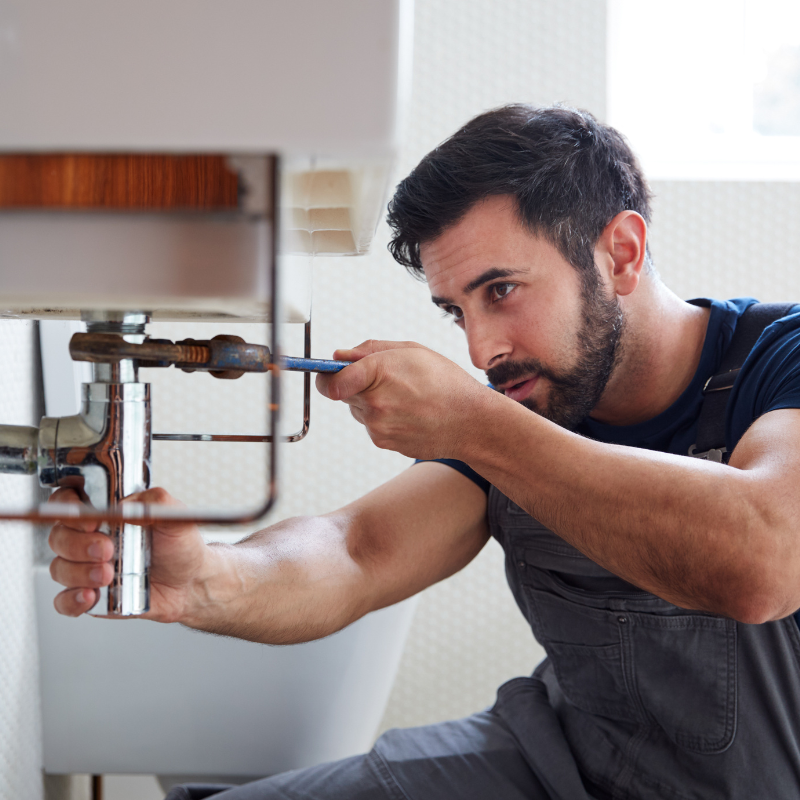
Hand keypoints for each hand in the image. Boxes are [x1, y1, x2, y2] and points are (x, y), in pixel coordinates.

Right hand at [47, 486, 212, 621]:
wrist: (190, 583)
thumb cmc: (180, 546)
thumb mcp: (175, 516)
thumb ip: (156, 501)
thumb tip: (126, 505)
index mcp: (105, 513)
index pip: (68, 501)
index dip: (68, 507)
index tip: (89, 520)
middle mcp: (90, 538)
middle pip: (58, 537)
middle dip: (78, 545)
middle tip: (107, 550)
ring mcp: (87, 568)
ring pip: (59, 568)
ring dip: (79, 573)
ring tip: (109, 574)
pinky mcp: (90, 595)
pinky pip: (64, 601)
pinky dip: (72, 600)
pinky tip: (92, 596)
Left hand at [315, 340, 491, 459]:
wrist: (471, 422)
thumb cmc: (447, 384)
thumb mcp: (412, 351)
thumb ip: (370, 350)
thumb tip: (340, 356)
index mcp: (379, 373)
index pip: (330, 381)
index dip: (325, 375)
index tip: (327, 372)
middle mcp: (375, 403)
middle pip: (342, 393)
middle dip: (355, 384)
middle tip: (385, 379)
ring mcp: (378, 427)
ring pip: (357, 409)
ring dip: (371, 401)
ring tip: (404, 397)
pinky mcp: (383, 442)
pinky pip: (372, 425)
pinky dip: (383, 418)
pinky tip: (408, 412)